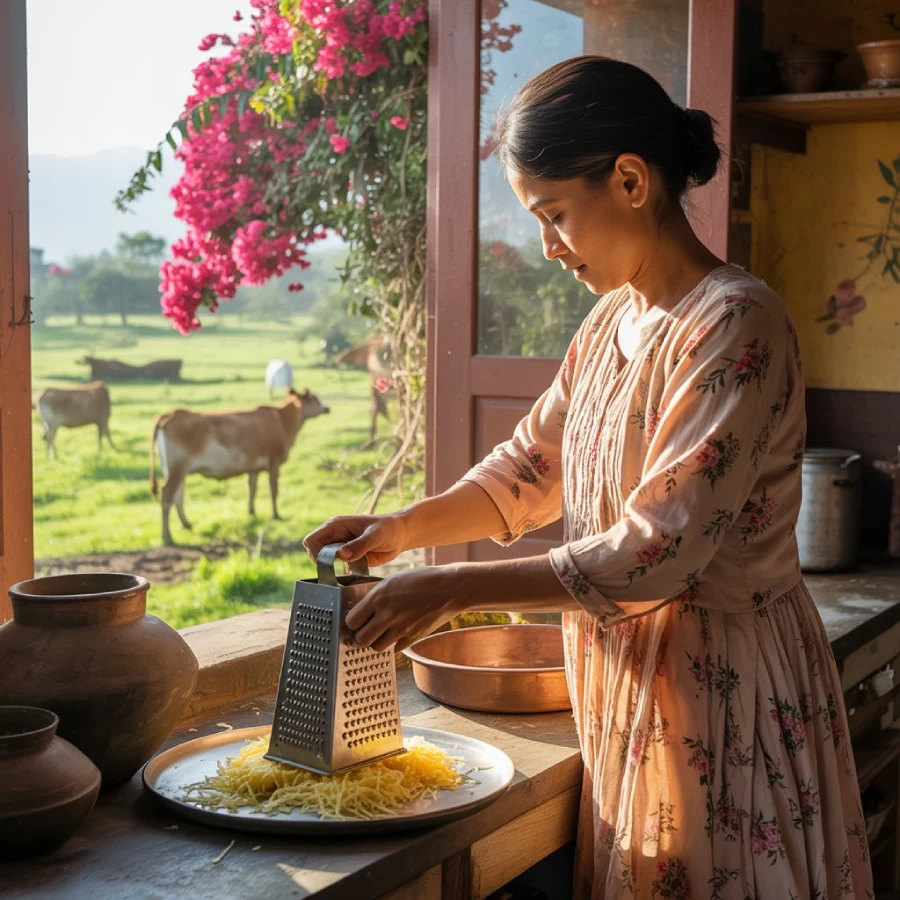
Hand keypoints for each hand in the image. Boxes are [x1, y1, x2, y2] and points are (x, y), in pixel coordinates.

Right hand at [303, 513, 408, 568]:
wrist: (401, 535)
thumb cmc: (389, 529)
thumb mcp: (375, 535)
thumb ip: (359, 545)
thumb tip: (340, 555)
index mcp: (336, 525)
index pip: (312, 540)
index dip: (317, 553)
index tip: (333, 561)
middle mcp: (335, 536)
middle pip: (313, 552)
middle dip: (324, 562)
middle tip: (343, 565)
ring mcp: (340, 548)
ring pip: (324, 561)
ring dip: (332, 568)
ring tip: (351, 566)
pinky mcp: (348, 558)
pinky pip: (337, 568)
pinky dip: (342, 572)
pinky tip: (355, 569)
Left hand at [345, 567, 461, 652]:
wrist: (449, 588)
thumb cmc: (422, 580)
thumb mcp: (393, 580)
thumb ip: (377, 596)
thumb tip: (363, 609)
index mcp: (379, 597)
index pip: (351, 621)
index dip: (351, 623)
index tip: (355, 621)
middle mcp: (387, 615)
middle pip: (361, 639)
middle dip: (360, 637)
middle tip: (364, 631)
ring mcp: (401, 628)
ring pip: (376, 647)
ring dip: (376, 642)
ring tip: (380, 633)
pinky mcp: (413, 637)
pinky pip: (395, 648)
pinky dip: (393, 643)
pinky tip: (397, 633)